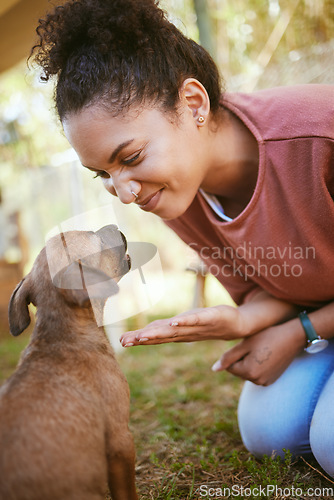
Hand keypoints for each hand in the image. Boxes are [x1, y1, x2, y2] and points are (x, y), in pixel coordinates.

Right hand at [120, 305, 243, 346]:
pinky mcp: (210, 317)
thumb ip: (166, 328)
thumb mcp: (184, 325)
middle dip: (142, 339)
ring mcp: (197, 326)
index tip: (121, 342)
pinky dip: (185, 321)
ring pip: (174, 330)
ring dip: (158, 333)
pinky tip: (174, 322)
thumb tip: (147, 332)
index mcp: (177, 333)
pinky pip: (196, 320)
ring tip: (143, 336)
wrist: (236, 325)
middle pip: (161, 335)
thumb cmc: (208, 323)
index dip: (138, 339)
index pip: (155, 336)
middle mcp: (184, 332)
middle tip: (125, 342)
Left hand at [212, 321, 305, 385]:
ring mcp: (265, 382)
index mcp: (248, 372)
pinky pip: (257, 374)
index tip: (248, 345)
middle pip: (238, 370)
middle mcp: (257, 381)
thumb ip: (228, 357)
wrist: (292, 337)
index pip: (229, 366)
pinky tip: (267, 355)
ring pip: (247, 372)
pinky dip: (258, 365)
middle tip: (256, 346)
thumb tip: (214, 370)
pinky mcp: (271, 380)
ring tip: (262, 350)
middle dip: (242, 359)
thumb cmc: (266, 336)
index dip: (236, 353)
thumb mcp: (245, 344)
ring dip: (250, 362)